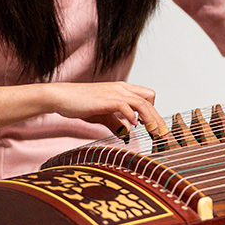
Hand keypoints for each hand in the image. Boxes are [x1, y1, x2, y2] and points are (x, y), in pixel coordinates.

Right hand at [47, 81, 167, 136]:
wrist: (61, 96)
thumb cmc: (80, 104)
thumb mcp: (102, 115)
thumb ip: (115, 122)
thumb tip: (126, 133)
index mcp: (123, 90)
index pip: (148, 97)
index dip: (154, 112)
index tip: (157, 128)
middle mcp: (122, 88)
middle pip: (149, 100)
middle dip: (158, 119)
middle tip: (163, 135)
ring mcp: (113, 92)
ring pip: (141, 103)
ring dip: (150, 118)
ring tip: (154, 132)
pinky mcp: (104, 100)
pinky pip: (124, 105)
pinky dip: (131, 116)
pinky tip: (133, 126)